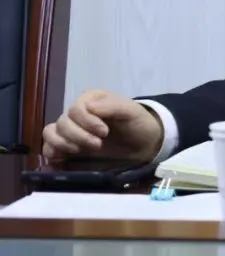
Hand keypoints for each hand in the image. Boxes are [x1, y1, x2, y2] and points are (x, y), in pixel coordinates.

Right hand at [42, 90, 163, 162]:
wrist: (144, 144)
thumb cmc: (138, 123)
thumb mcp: (131, 111)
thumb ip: (112, 106)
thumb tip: (88, 107)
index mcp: (91, 99)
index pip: (75, 109)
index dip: (86, 122)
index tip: (104, 132)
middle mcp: (77, 113)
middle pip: (62, 122)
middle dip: (79, 136)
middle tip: (98, 145)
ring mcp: (71, 130)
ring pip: (50, 133)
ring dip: (64, 143)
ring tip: (82, 151)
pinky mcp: (67, 147)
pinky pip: (48, 147)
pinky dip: (52, 152)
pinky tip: (65, 157)